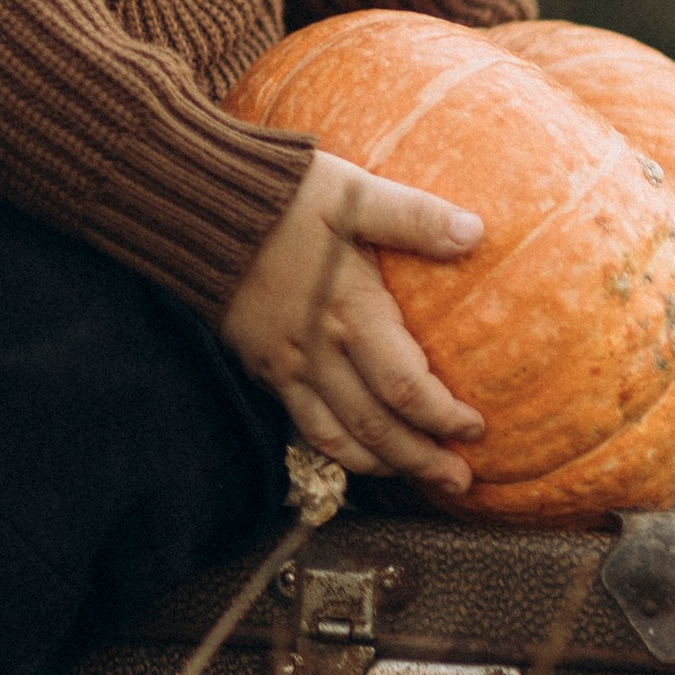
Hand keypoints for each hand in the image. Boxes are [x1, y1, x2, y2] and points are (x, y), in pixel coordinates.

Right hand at [224, 150, 485, 491]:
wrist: (198, 207)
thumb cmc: (284, 196)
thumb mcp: (355, 194)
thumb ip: (414, 217)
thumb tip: (476, 232)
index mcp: (351, 312)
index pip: (405, 388)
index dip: (444, 417)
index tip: (476, 428)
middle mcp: (320, 351)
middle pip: (378, 428)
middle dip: (423, 460)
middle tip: (460, 481)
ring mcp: (287, 365)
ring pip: (340, 438)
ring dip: (385, 466)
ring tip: (418, 477)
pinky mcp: (263, 366)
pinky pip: (304, 424)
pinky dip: (337, 449)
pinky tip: (358, 453)